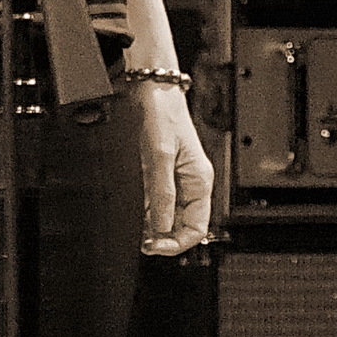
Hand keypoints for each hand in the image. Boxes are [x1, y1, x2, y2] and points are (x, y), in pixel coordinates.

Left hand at [137, 82, 212, 254]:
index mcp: (199, 182)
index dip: (177, 242)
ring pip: (169, 218)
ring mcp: (176, 180)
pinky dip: (148, 215)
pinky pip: (158, 204)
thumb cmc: (162, 115)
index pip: (196, 228)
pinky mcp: (162, 175)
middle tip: (143, 243)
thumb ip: (162, 193)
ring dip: (154, 228)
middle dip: (164, 238)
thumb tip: (161, 227)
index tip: (155, 246)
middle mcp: (191, 185)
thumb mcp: (160, 156)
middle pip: (182, 226)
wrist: (152, 91)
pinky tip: (137, 219)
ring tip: (138, 234)